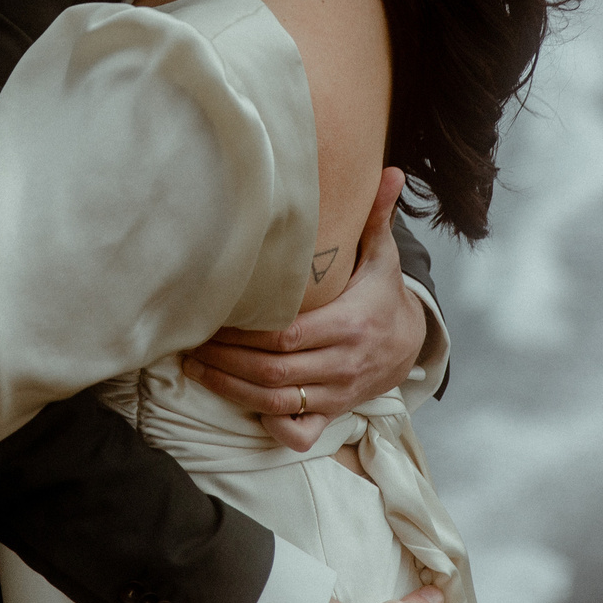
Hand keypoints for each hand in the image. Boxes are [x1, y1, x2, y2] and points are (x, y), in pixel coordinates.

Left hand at [184, 170, 426, 451]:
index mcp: (350, 325)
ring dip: (232, 389)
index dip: (248, 334)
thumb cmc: (381, 294)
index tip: (216, 320)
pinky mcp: (332, 412)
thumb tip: (389, 171)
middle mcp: (342, 364)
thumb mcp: (382, 256)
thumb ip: (376, 217)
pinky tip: (239, 404)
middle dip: (228, 361)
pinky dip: (270, 425)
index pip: (288, 336)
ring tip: (197, 368)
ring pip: (277, 402)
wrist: (409, 343)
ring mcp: (337, 394)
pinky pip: (298, 431)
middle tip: (193, 344)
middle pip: (274, 371)